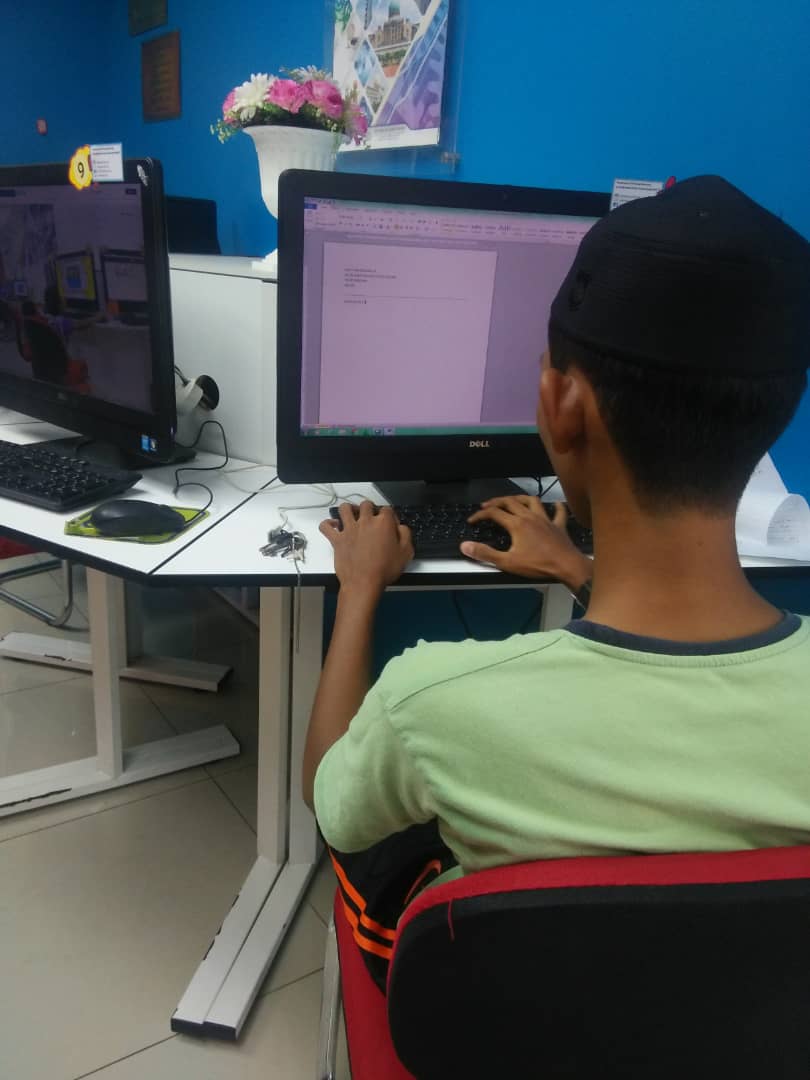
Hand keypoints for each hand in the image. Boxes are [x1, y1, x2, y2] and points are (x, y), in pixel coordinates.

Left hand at [320, 501, 413, 595]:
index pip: (387, 509)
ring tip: (352, 515)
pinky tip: (333, 526)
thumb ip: (405, 535)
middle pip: (366, 504)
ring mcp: (349, 530)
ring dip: (348, 509)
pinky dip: (327, 524)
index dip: (390, 516)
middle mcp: (365, 522)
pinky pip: (325, 526)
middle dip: (369, 509)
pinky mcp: (337, 539)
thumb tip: (401, 527)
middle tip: (371, 518)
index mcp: (383, 523)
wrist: (364, 583)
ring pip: (344, 508)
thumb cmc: (384, 570)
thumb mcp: (406, 553)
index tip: (391, 525)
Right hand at [462, 496, 591, 588]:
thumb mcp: (507, 562)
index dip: (480, 515)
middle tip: (487, 505)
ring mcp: (546, 519)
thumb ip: (485, 553)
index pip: (494, 513)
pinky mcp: (559, 525)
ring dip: (521, 498)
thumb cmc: (537, 564)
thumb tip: (465, 546)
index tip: (472, 520)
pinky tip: (555, 504)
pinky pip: (559, 511)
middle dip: (496, 502)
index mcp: (516, 524)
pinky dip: (556, 506)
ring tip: (513, 500)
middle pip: (511, 502)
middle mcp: (530, 516)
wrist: (566, 565)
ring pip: (532, 501)